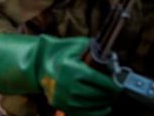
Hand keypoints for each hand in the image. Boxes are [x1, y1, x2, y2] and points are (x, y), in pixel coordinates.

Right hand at [0, 34, 120, 115]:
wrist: (36, 65)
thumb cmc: (56, 53)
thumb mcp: (72, 45)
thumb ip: (90, 48)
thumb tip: (108, 55)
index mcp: (72, 70)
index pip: (98, 81)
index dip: (111, 84)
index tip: (117, 84)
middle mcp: (68, 85)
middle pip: (97, 95)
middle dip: (109, 94)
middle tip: (114, 90)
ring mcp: (64, 97)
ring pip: (92, 105)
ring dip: (104, 103)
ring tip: (108, 98)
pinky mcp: (61, 105)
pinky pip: (83, 113)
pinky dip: (95, 112)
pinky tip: (102, 108)